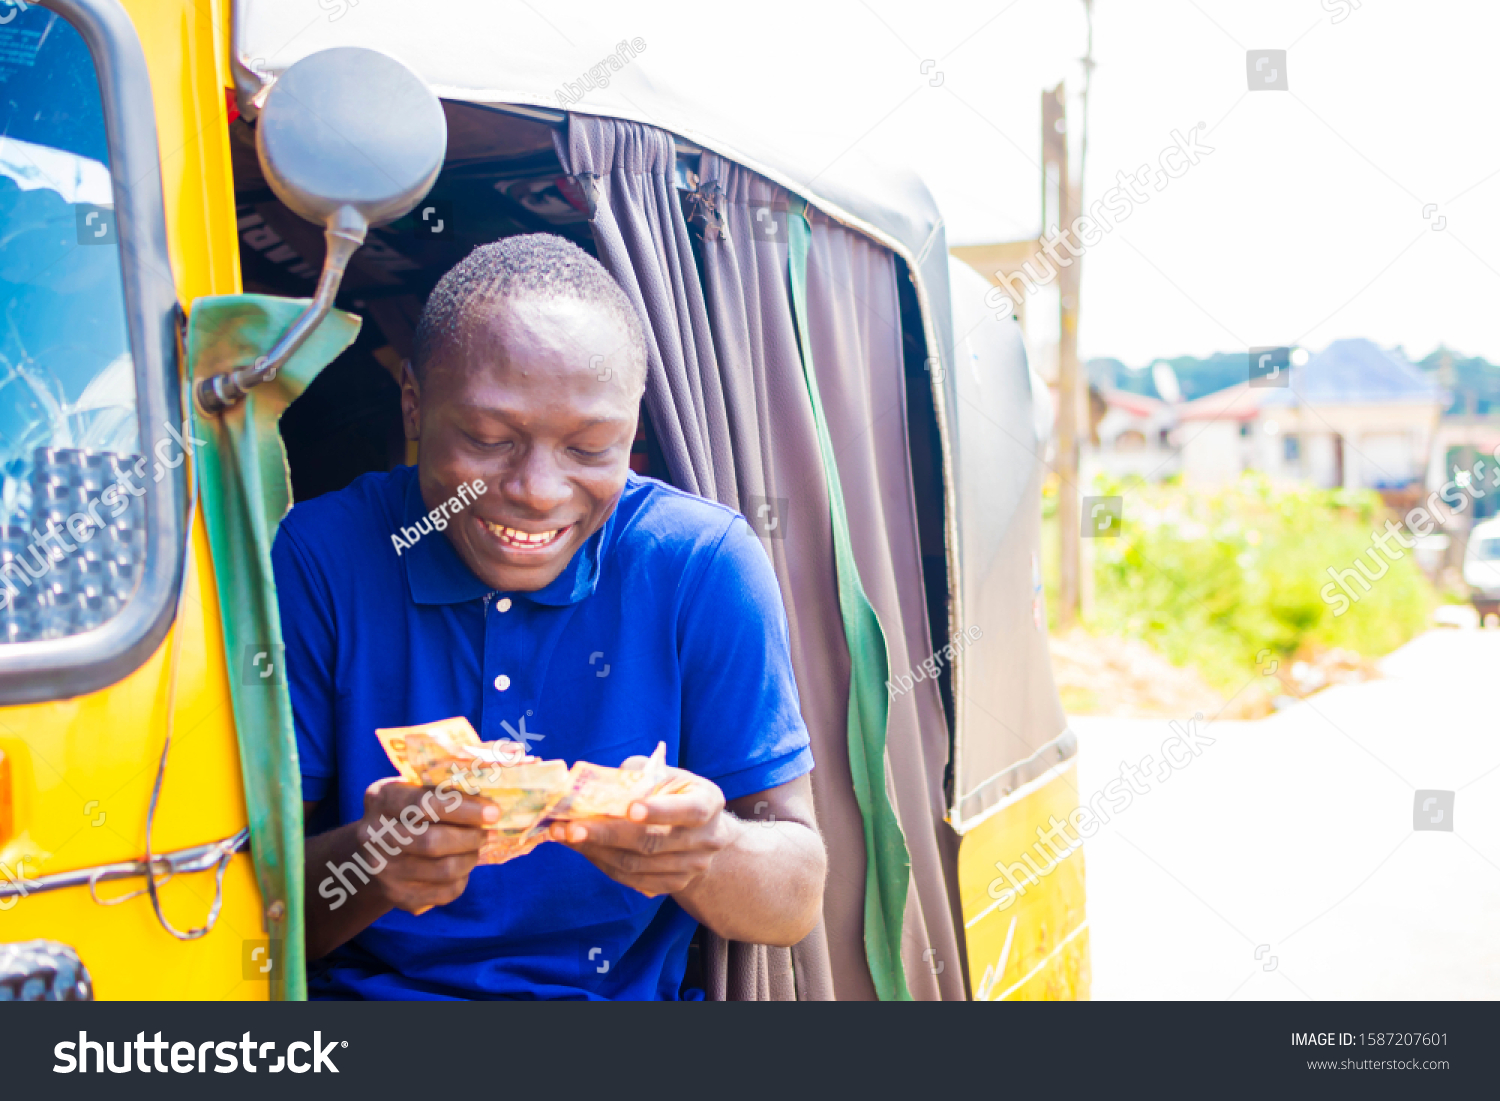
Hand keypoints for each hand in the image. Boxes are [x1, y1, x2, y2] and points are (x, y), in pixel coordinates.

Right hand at [356, 778, 498, 913]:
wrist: (375, 849)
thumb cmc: (407, 810)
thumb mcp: (414, 789)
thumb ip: (443, 791)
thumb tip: (488, 804)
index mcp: (380, 799)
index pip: (425, 804)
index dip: (464, 809)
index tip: (493, 812)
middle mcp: (373, 836)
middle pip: (434, 842)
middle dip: (471, 837)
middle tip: (486, 832)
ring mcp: (383, 870)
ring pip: (444, 870)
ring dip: (470, 858)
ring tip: (475, 847)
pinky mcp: (397, 895)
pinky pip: (445, 892)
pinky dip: (462, 878)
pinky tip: (461, 865)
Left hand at [548, 764, 734, 897]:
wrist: (700, 832)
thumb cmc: (674, 794)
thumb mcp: (666, 775)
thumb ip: (638, 775)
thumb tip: (597, 783)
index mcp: (709, 803)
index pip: (688, 810)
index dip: (660, 811)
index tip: (630, 809)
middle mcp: (707, 839)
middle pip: (652, 843)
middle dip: (606, 834)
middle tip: (570, 826)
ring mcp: (692, 867)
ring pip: (636, 864)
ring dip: (595, 850)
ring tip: (564, 835)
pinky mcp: (675, 885)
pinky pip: (632, 879)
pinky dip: (602, 863)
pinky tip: (582, 848)